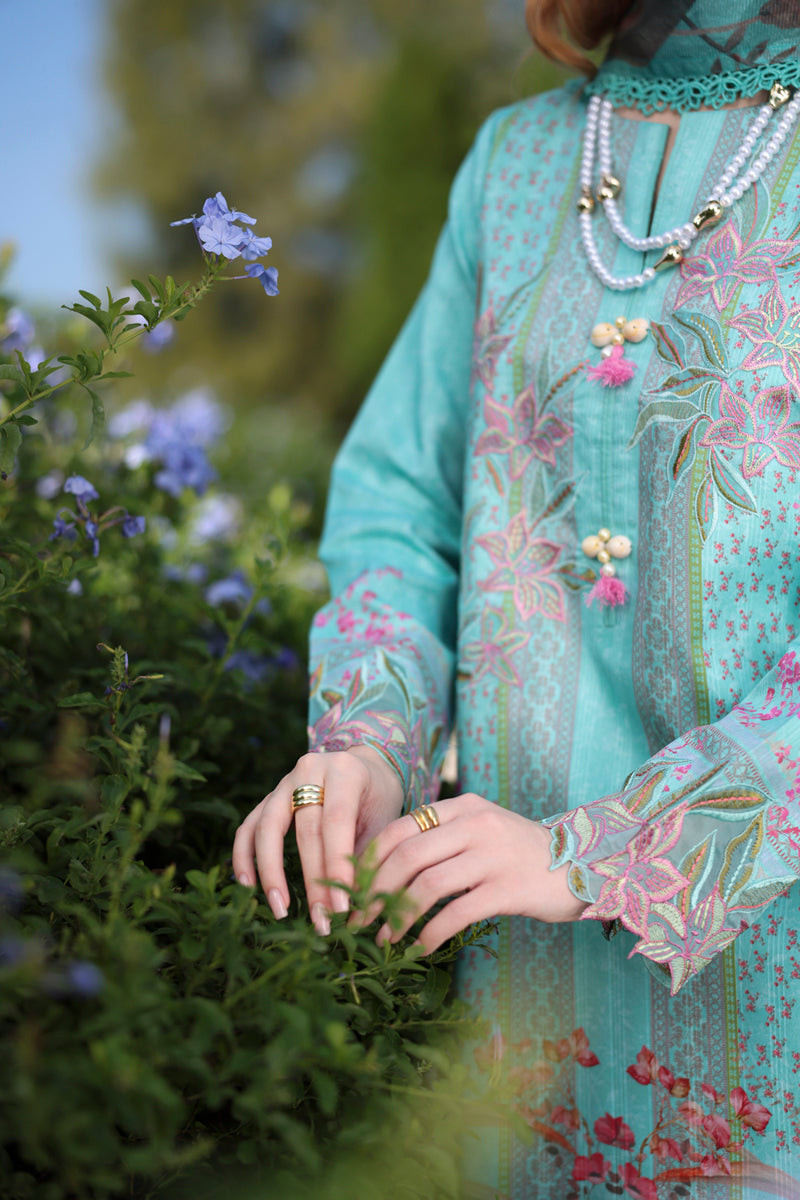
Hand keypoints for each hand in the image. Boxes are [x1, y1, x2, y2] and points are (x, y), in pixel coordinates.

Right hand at [232, 745, 403, 932]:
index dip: (337, 866)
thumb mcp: (384, 820)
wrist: (367, 768)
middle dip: (312, 880)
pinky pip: (249, 827)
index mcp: (346, 771)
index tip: (342, 907)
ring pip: (267, 827)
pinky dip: (244, 856)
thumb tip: (352, 907)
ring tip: (280, 908)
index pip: (337, 822)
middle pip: (305, 829)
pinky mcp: (268, 797)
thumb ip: (366, 856)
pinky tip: (247, 885)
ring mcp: (284, 782)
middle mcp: (311, 769)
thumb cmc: (379, 799)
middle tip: (321, 920)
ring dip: (271, 872)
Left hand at [360, 792, 586, 951]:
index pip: (401, 828)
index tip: (352, 888)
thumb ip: (444, 838)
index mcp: (463, 807)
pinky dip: (431, 934)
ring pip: (426, 885)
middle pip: (406, 856)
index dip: (370, 860)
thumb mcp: (483, 830)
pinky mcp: (507, 889)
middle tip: (359, 919)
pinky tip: (421, 949)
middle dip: (374, 891)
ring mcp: (492, 855)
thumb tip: (387, 868)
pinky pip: (455, 913)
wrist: (584, 864)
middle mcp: (475, 824)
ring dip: (397, 917)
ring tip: (384, 939)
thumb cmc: (523, 853)